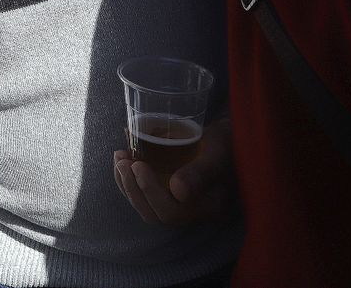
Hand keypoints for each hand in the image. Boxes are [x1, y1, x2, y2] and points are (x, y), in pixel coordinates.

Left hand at [113, 118, 234, 224]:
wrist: (230, 137)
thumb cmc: (227, 142)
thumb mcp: (217, 152)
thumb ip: (201, 172)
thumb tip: (178, 192)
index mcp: (208, 208)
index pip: (171, 212)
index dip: (149, 191)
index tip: (138, 164)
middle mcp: (193, 212)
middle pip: (154, 213)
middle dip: (132, 188)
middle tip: (122, 160)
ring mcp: (181, 205)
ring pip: (146, 207)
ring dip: (126, 184)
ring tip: (119, 157)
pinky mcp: (170, 194)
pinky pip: (145, 196)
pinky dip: (128, 180)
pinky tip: (123, 159)